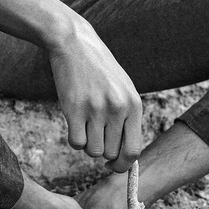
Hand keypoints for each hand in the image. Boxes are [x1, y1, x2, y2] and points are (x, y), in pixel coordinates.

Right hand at [46, 17, 141, 173]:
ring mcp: (96, 109)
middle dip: (102, 149)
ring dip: (87, 143)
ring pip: (93, 151)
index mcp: (134, 104)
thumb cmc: (99, 68)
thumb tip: (126, 155)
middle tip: (95, 132)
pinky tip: (74, 121)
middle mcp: (118, 108)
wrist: (75, 43)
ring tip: (85, 123)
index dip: (123, 165)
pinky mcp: (74, 109)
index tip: (113, 165)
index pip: (134, 150)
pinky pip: (76, 143)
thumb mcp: (123, 89)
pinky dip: (74, 137)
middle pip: (111, 153)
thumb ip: (127, 117)